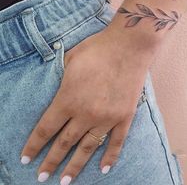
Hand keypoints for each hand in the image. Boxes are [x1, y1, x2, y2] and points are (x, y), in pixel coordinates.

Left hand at [20, 26, 148, 183]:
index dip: (34, 145)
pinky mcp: (125, 116)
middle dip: (51, 161)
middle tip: (41, 177)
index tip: (26, 158)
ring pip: (88, 148)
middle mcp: (86, 114)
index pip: (45, 129)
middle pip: (64, 143)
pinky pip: (116, 142)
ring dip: (75, 166)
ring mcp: (107, 118)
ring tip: (65, 181)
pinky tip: (103, 169)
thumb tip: (55, 90)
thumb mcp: (69, 60)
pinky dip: (110, 157)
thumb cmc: (97, 49)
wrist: (128, 46)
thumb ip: (59, 80)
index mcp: (68, 99)